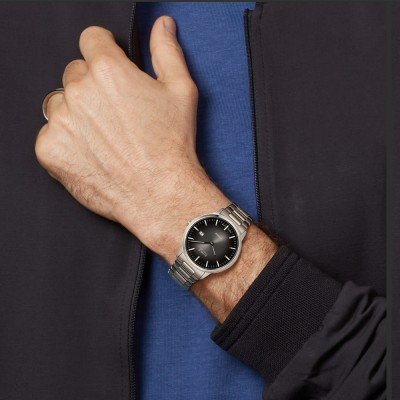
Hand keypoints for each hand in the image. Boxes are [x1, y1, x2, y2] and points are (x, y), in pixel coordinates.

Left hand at [35, 17, 228, 262]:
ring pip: (60, 103)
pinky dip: (67, 141)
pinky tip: (92, 153)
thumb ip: (166, 52)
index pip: (91, 39)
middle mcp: (79, 91)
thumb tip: (162, 26)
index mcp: (108, 70)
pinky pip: (50, 134)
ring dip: (76, 113)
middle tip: (115, 114)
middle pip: (75, 73)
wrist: (160, 192)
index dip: (104, 51)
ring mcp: (61, 121)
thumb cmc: (171, 145)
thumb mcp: (180, 92)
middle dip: (93, 86)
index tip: (110, 66)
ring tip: (104, 137)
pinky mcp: (50, 149)